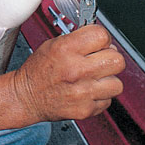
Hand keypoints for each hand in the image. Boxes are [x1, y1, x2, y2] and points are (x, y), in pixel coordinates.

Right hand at [10, 25, 124, 123]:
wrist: (27, 97)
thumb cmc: (39, 71)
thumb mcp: (52, 44)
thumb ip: (78, 39)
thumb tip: (103, 39)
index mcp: (66, 49)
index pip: (101, 35)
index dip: (103, 37)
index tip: (100, 41)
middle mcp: (76, 70)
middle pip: (116, 60)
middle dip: (110, 58)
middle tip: (100, 60)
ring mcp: (82, 92)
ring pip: (117, 83)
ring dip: (108, 80)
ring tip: (95, 78)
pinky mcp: (86, 109)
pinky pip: (108, 100)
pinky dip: (101, 96)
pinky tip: (88, 91)